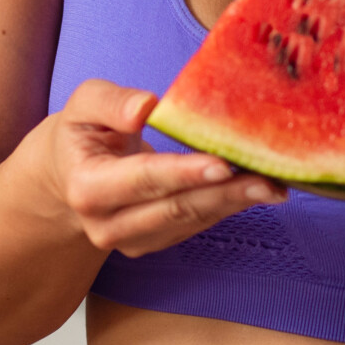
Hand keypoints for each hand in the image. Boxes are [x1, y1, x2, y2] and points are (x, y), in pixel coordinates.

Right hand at [31, 78, 284, 256]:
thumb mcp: (83, 104)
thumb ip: (111, 102)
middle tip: (269, 179)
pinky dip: (229, 206)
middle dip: (225, 193)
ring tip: (276, 183)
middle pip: (175, 208)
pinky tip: (259, 190)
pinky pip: (197, 225)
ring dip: (236, 202)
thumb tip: (146, 107)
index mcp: (86, 187)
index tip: (222, 164)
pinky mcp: (154, 243)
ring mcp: (132, 241)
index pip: (143, 179)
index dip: (184, 173)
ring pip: (192, 221)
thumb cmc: (82, 132)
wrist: (67, 175)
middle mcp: (107, 225)